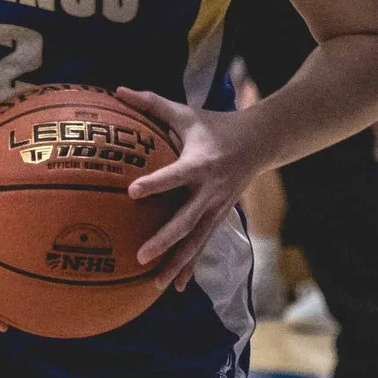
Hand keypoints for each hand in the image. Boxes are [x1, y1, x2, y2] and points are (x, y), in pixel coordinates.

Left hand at [121, 93, 251, 288]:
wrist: (260, 142)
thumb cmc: (215, 125)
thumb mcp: (185, 113)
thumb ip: (151, 104)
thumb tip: (117, 90)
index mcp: (199, 163)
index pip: (174, 175)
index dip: (155, 183)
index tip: (133, 191)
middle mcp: (209, 191)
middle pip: (186, 220)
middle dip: (164, 240)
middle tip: (140, 254)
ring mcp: (216, 209)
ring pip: (195, 242)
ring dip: (176, 264)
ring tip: (154, 284)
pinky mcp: (218, 218)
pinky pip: (202, 246)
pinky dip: (190, 267)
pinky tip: (176, 288)